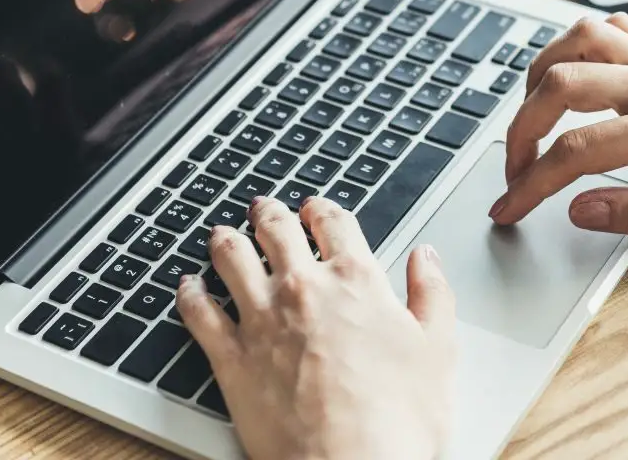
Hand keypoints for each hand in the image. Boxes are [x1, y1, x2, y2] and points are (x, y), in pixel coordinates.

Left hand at [176, 196, 455, 459]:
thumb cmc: (397, 420)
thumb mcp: (438, 349)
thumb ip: (432, 294)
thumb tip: (426, 258)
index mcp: (355, 280)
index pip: (333, 223)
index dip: (322, 208)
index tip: (315, 207)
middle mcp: (303, 289)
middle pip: (276, 231)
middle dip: (269, 214)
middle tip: (263, 209)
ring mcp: (261, 321)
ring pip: (232, 259)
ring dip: (226, 241)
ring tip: (222, 234)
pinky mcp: (231, 359)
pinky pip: (200, 313)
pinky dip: (190, 294)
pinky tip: (188, 286)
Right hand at [490, 13, 627, 235]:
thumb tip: (580, 210)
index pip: (576, 151)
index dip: (531, 184)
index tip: (508, 209)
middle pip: (560, 86)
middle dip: (520, 131)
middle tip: (514, 171)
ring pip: (577, 41)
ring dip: (538, 76)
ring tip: (530, 119)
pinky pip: (609, 30)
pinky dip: (574, 48)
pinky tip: (567, 77)